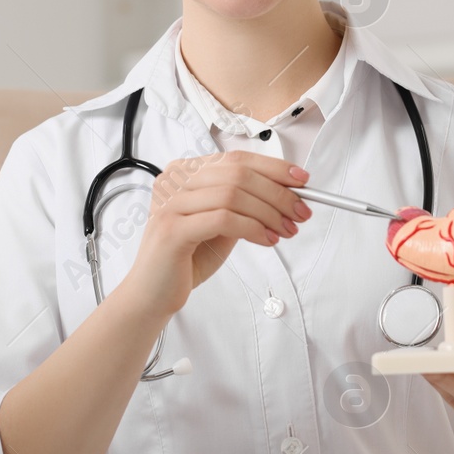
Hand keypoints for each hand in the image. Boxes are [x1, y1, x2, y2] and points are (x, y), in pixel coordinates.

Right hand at [121, 149, 312, 317]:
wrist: (152, 294)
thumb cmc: (186, 259)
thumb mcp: (219, 224)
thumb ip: (243, 204)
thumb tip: (286, 193)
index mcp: (183, 172)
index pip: (235, 159)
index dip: (273, 167)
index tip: (302, 181)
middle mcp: (173, 181)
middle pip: (238, 173)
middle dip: (278, 193)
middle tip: (301, 212)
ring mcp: (170, 203)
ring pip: (233, 194)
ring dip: (269, 212)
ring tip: (287, 230)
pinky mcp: (172, 229)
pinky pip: (224, 219)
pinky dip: (253, 228)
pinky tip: (268, 239)